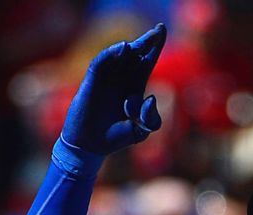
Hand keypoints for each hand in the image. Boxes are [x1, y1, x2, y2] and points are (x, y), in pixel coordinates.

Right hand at [60, 23, 166, 157]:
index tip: (163, 30)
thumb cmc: (115, 139)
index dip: (155, 45)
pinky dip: (111, 52)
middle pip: (137, 53)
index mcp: (135, 86)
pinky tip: (123, 48)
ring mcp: (107, 78)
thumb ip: (152, 119)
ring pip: (120, 55)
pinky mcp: (92, 80)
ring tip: (141, 44)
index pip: (147, 60)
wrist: (90, 146)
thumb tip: (151, 98)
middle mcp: (122, 78)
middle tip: (158, 30)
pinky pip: (101, 61)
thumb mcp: (141, 132)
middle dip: (147, 41)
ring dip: (132, 46)